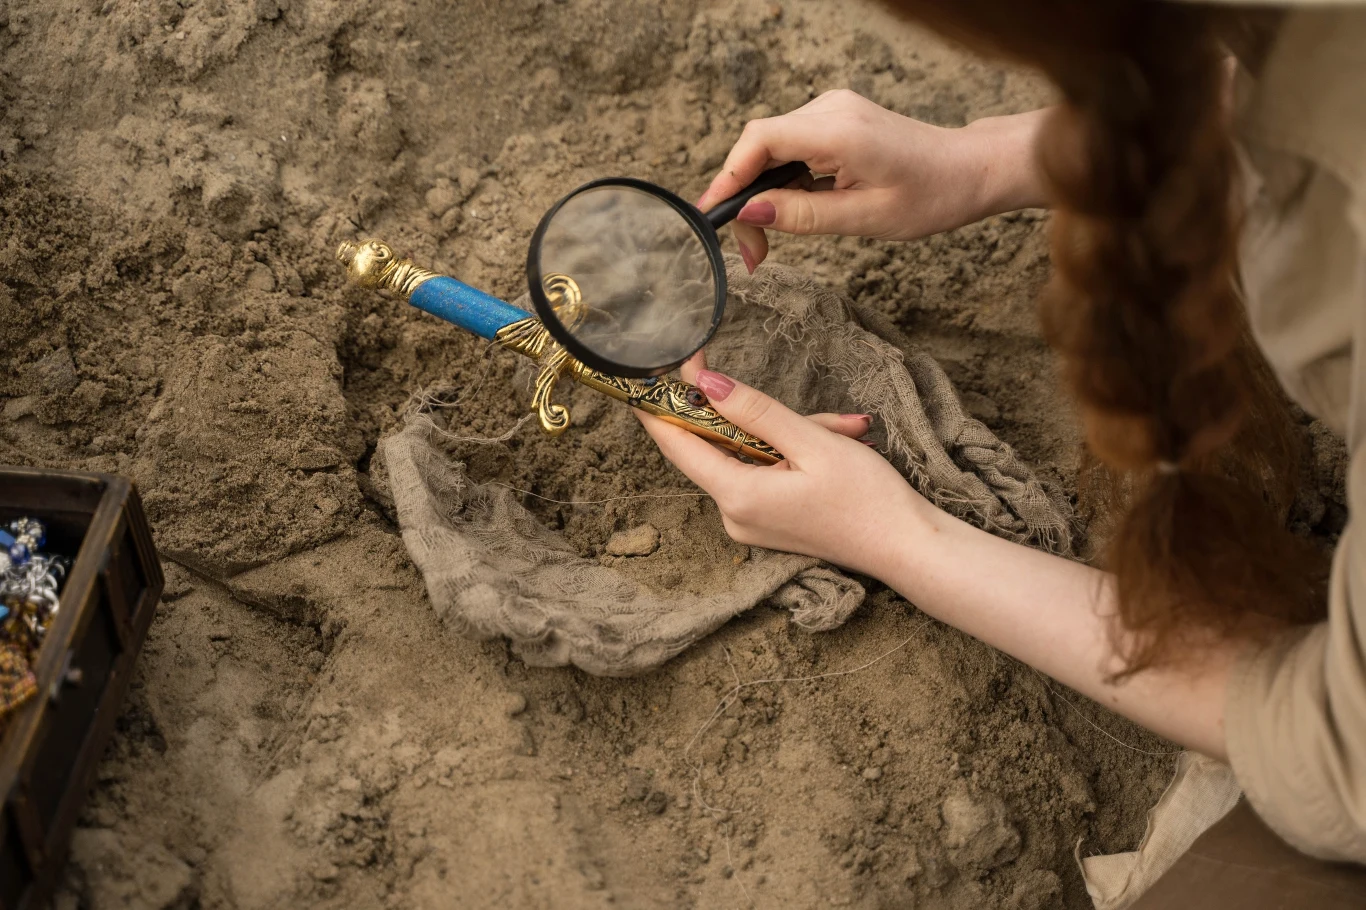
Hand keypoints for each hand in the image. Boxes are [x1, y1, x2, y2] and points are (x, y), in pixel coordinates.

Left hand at [635, 367, 928, 577]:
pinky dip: (793, 452)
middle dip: (755, 413)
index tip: (664, 364)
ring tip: (842, 430)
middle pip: (720, 445)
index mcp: (737, 496)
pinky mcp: (768, 522)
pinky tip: (836, 444)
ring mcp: (750, 522)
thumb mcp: (812, 442)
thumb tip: (705, 384)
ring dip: (788, 432)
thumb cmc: (868, 498)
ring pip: (748, 454)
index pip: (676, 442)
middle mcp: (734, 515)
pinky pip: (764, 472)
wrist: (908, 549)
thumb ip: (755, 411)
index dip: (664, 401)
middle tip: (805, 401)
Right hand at [695, 90, 1050, 269]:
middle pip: (759, 144)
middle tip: (749, 249)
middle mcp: (831, 110)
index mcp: (840, 132)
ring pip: (771, 145)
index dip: (729, 176)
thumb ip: (804, 215)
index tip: (712, 215)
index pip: (760, 140)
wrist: (970, 170)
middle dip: (742, 194)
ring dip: (759, 190)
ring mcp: (833, 110)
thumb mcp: (866, 219)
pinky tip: (787, 210)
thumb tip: (751, 213)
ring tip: (764, 239)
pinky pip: (790, 144)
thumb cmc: (932, 197)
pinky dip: (778, 178)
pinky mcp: (835, 119)